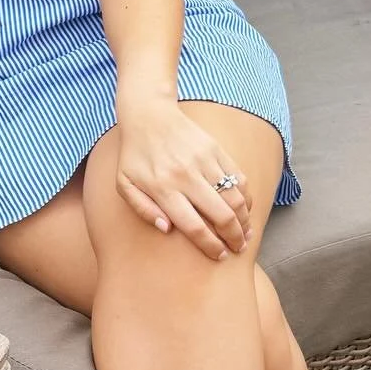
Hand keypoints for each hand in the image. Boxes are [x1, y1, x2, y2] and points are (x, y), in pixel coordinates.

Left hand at [114, 98, 252, 259]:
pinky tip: (245, 209)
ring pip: (235, 198)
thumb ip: (143, 210)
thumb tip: (167, 229)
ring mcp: (204, 161)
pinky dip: (246, 197)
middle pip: (222, 216)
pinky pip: (239, 178)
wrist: (149, 114)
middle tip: (238, 248)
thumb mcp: (124, 184)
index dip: (210, 246)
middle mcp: (186, 176)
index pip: (194, 226)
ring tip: (245, 233)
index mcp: (163, 189)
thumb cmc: (134, 155)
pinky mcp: (216, 149)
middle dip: (235, 238)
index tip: (219, 255)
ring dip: (245, 220)